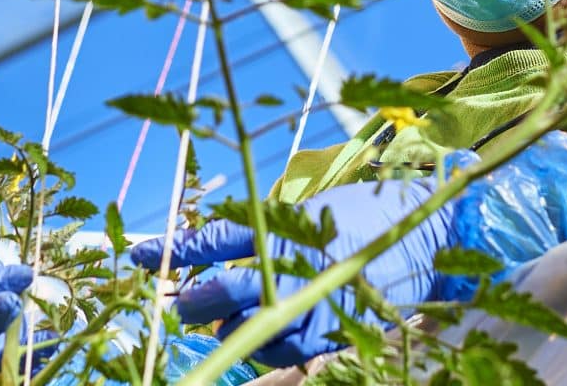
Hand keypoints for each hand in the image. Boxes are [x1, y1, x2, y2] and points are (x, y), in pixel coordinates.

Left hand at [130, 178, 453, 366]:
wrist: (426, 238)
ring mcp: (310, 318)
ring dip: (228, 327)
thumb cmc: (361, 216)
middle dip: (192, 301)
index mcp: (284, 242)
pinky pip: (278, 355)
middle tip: (182, 298)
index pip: (211, 252)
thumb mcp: (304, 211)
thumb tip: (188, 248)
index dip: (172, 252)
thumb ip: (248, 233)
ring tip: (232, 311)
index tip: (139, 253)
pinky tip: (269, 330)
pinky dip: (264, 344)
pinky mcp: (327, 341)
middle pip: (218, 302)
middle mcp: (292, 284)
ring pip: (244, 337)